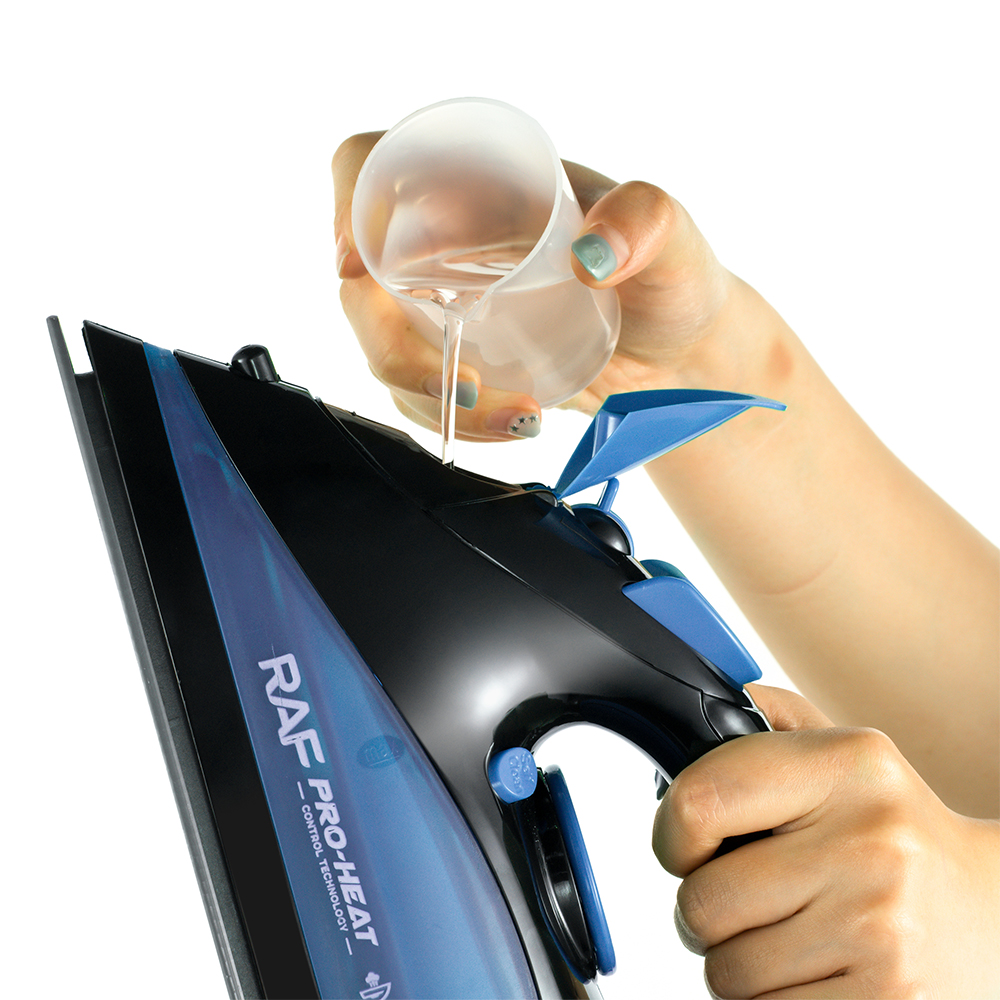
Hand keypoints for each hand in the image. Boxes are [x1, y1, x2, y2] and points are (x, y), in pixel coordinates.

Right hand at [332, 132, 754, 438]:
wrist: (681, 355)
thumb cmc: (673, 278)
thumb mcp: (670, 237)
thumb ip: (644, 223)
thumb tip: (590, 253)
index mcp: (478, 184)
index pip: (372, 168)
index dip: (344, 208)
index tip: (355, 270)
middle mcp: (447, 242)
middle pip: (362, 285)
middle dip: (393, 350)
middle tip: (468, 389)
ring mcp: (446, 304)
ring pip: (384, 349)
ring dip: (429, 399)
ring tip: (519, 419)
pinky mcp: (458, 358)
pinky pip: (418, 391)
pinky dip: (451, 421)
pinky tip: (512, 427)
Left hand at [653, 684, 999, 998]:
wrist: (990, 911)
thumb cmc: (896, 832)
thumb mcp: (844, 754)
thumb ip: (769, 720)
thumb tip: (702, 703)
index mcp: (847, 766)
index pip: (700, 801)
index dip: (670, 832)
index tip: (683, 844)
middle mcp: (869, 843)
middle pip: (702, 902)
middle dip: (706, 907)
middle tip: (746, 897)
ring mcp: (880, 929)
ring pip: (727, 970)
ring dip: (738, 960)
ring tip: (786, 931)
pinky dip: (772, 999)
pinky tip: (810, 967)